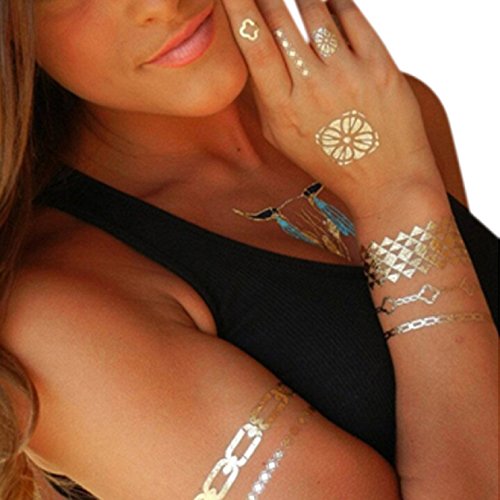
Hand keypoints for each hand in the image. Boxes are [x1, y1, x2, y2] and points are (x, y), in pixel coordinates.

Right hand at [221, 0, 444, 215]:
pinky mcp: (379, 66)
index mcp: (283, 111)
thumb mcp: (284, 139)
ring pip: (315, 11)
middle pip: (279, 22)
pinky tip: (329, 4)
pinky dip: (335, 2)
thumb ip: (265, 97)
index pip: (253, 46)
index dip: (239, 8)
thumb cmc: (331, 160)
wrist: (386, 181)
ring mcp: (347, 75)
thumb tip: (253, 49)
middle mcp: (312, 89)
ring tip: (297, 0)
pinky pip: (350, 16)